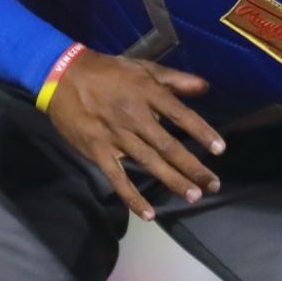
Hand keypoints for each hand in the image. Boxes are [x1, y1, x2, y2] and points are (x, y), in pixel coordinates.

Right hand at [45, 52, 222, 219]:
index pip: (181, 115)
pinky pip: (117, 177)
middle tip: (213, 184)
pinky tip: (148, 213)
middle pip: (168, 146)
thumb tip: (205, 87)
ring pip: (148, 162)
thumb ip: (175, 79)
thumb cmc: (108, 71)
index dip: (201, 132)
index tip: (219, 149)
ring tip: (193, 195)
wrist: (62, 75)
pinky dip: (132, 196)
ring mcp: (115, 135)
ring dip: (172, 181)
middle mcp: (134, 116)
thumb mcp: (144, 68)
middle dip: (193, 167)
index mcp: (148, 94)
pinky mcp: (98, 150)